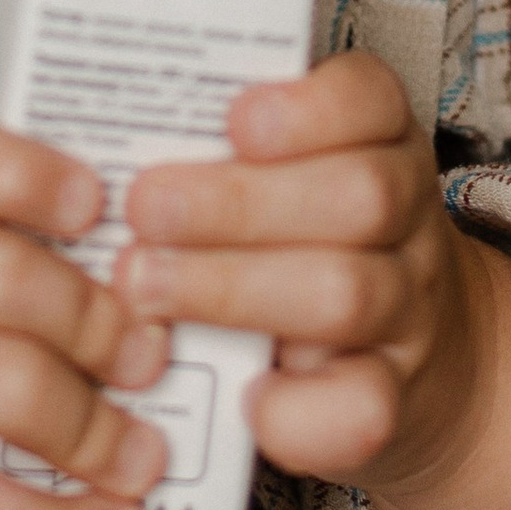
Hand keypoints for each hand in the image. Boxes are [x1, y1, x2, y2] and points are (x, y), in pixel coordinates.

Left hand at [116, 51, 475, 493]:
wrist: (414, 365)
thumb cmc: (305, 246)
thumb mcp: (283, 177)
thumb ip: (214, 152)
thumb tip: (96, 142)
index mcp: (376, 145)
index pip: (370, 100)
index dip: (309, 108)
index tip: (234, 119)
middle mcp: (403, 224)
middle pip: (357, 197)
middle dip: (236, 203)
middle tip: (141, 209)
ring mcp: (406, 316)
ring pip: (348, 294)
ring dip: (234, 290)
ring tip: (143, 287)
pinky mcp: (392, 403)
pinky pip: (361, 409)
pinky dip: (296, 410)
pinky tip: (241, 401)